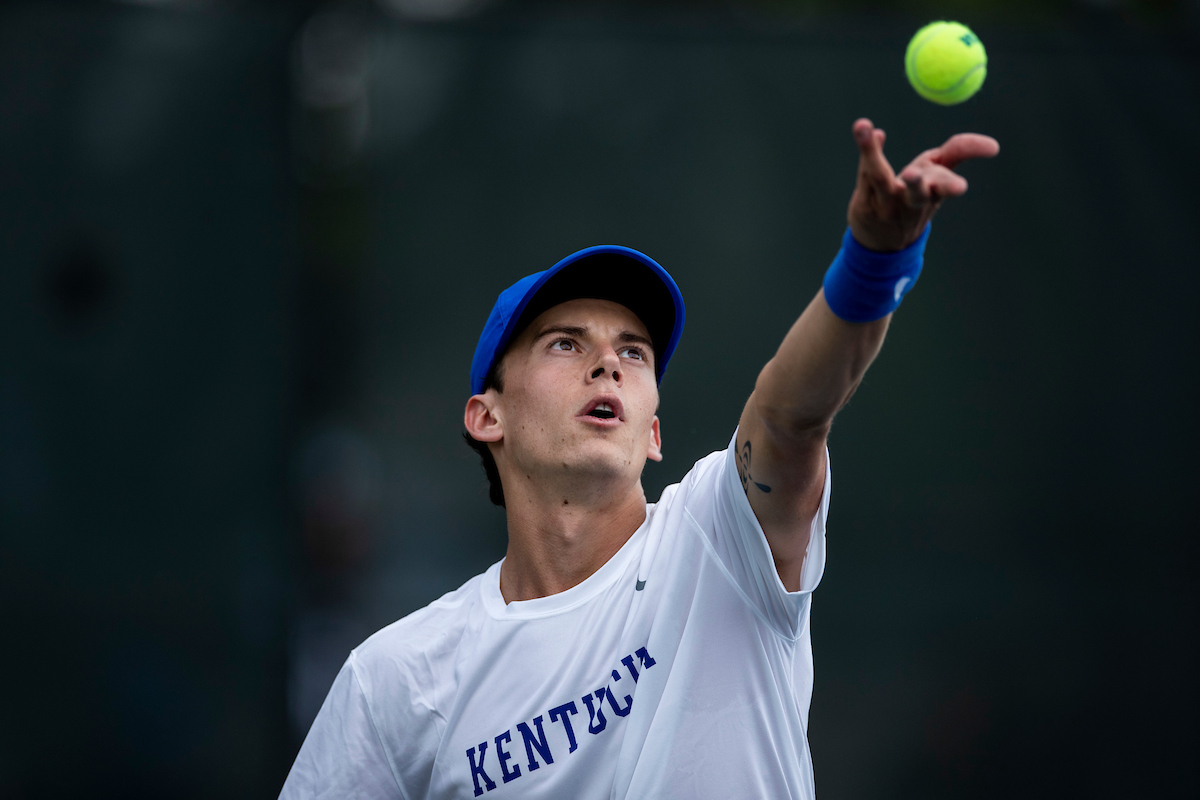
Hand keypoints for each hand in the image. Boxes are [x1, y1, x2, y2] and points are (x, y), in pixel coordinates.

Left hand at [846, 118, 998, 251]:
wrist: (882, 243)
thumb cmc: (914, 199)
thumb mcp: (938, 176)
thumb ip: (958, 153)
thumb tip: (993, 146)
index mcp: (934, 193)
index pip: (950, 175)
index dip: (970, 154)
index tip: (993, 147)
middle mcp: (912, 200)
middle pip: (918, 192)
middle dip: (919, 182)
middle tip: (912, 173)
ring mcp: (886, 203)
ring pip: (880, 178)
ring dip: (873, 155)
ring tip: (869, 132)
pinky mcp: (864, 203)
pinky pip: (863, 173)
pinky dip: (865, 149)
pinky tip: (865, 128)